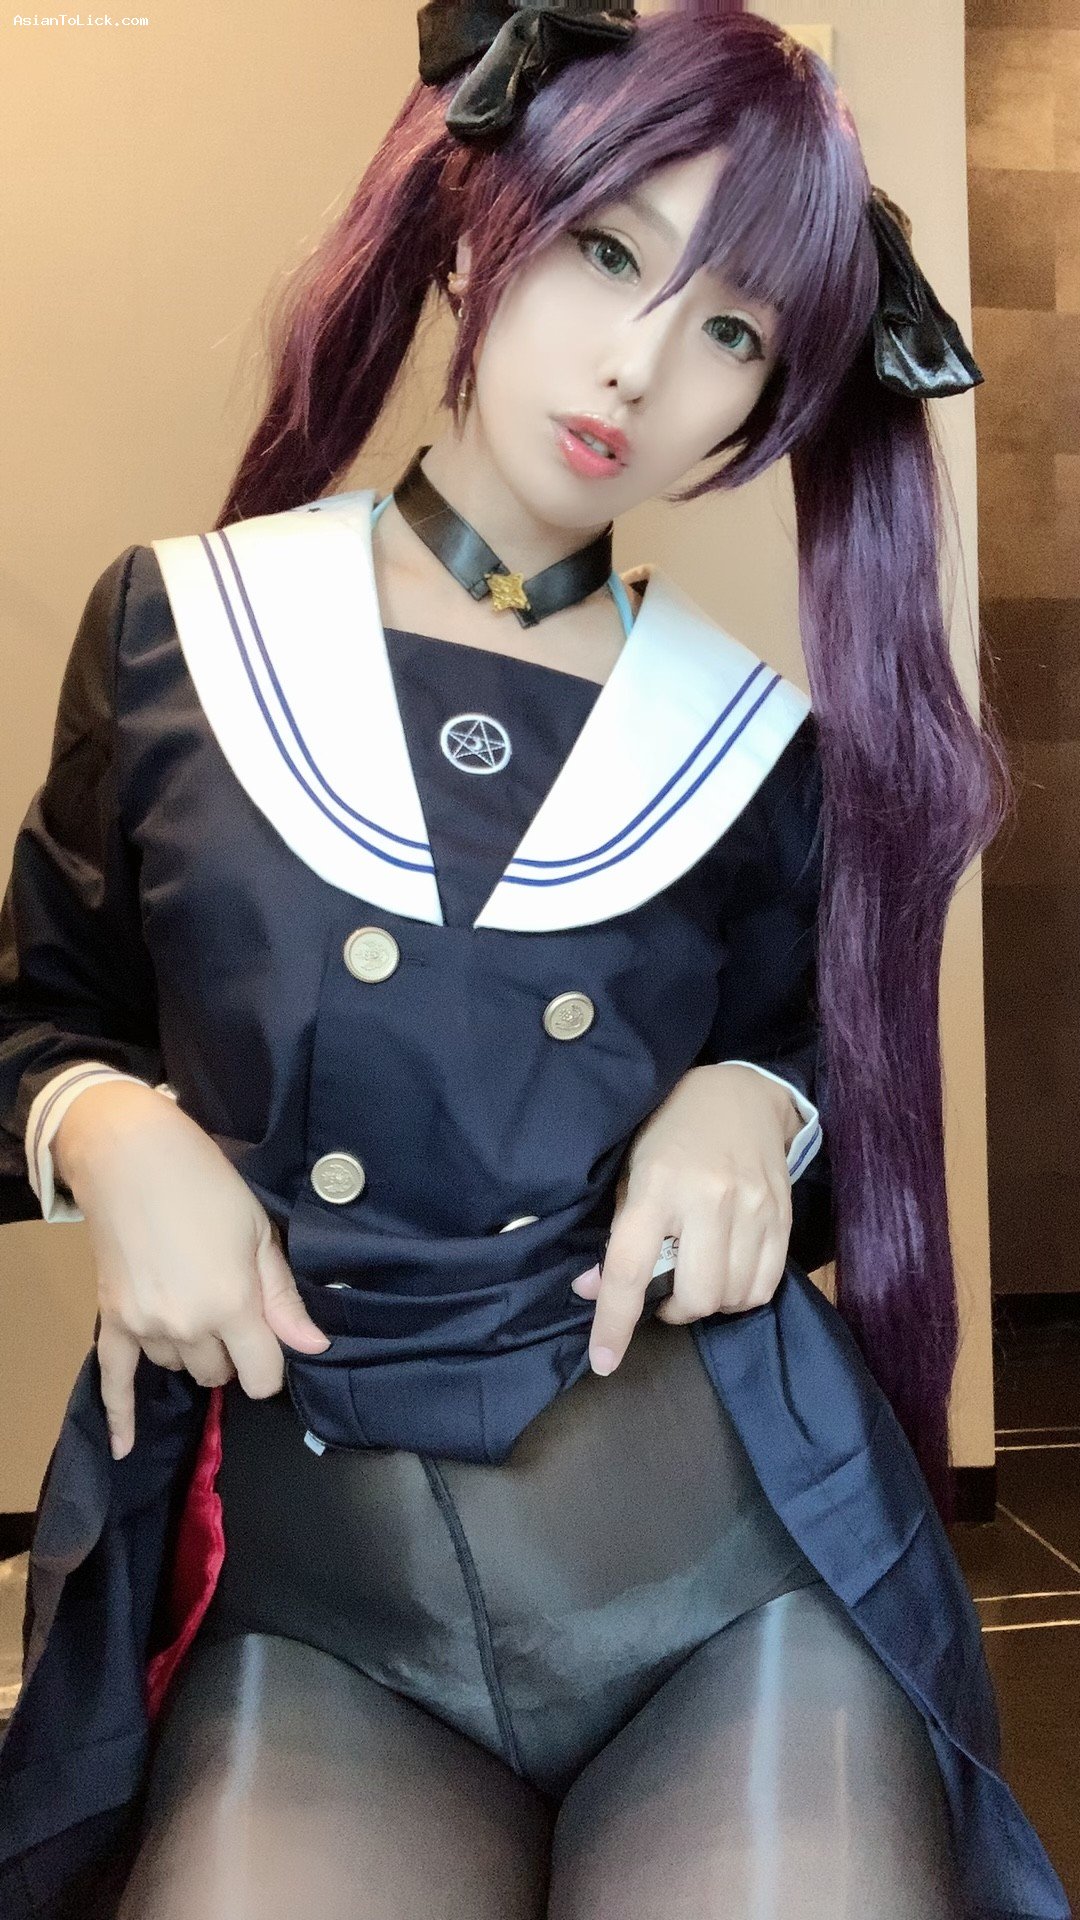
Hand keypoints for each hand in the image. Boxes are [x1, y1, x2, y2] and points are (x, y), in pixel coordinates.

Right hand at [55, 1083, 329, 1459]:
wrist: (133, 1158)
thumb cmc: (208, 1186)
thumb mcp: (260, 1235)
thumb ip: (283, 1298)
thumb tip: (314, 1347)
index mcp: (231, 1305)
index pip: (263, 1375)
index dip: (273, 1362)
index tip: (272, 1339)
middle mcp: (187, 1326)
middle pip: (220, 1374)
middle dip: (233, 1350)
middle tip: (231, 1306)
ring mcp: (145, 1327)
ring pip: (180, 1368)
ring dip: (193, 1349)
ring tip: (193, 1300)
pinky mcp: (112, 1320)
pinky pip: (113, 1379)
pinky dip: (120, 1415)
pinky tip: (123, 1447)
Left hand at [570, 1064, 799, 1374]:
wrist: (739, 1094)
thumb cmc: (671, 1131)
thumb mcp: (631, 1171)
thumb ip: (616, 1233)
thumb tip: (593, 1292)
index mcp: (658, 1185)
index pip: (630, 1269)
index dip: (614, 1323)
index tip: (604, 1361)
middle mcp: (709, 1198)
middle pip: (695, 1295)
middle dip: (675, 1310)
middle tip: (666, 1293)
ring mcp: (752, 1207)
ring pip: (733, 1297)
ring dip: (710, 1304)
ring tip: (699, 1278)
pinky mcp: (783, 1215)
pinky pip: (765, 1286)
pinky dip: (742, 1296)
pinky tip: (728, 1275)